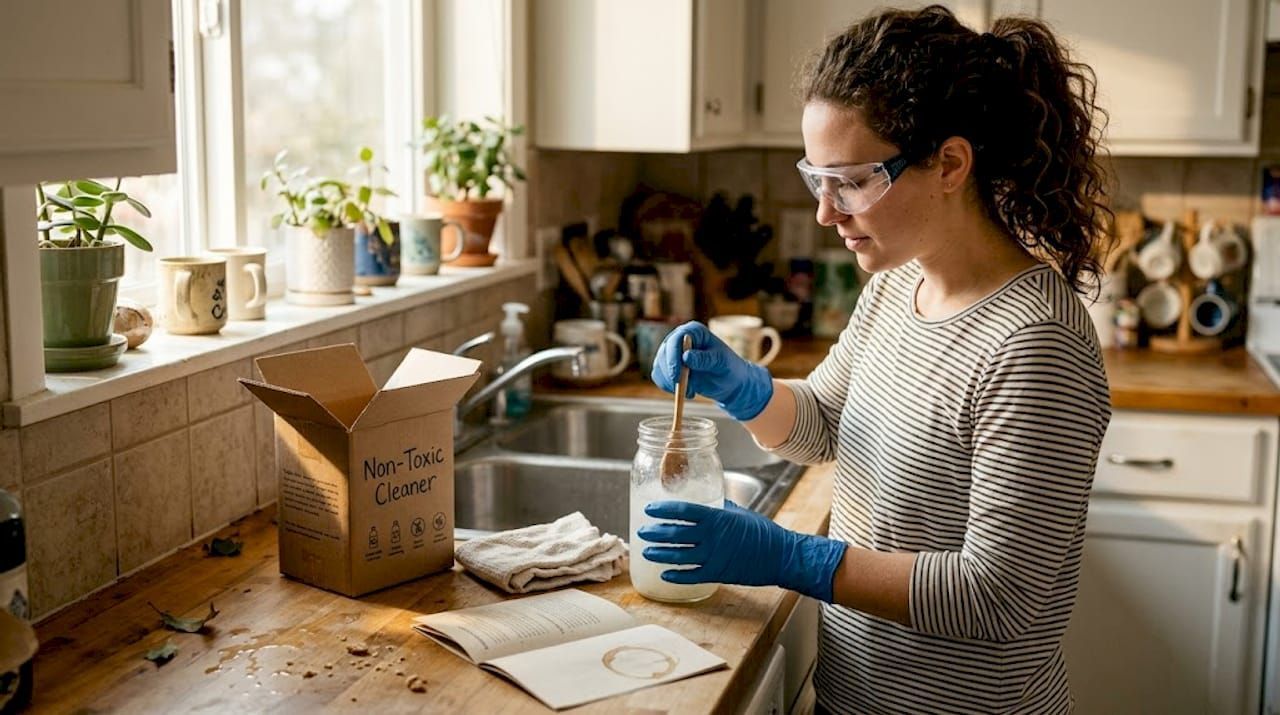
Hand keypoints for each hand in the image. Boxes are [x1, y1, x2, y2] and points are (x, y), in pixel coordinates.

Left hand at [636, 500, 847, 602]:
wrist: (780, 556)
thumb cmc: (761, 531)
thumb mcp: (739, 512)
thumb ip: (720, 507)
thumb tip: (706, 500)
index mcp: (716, 517)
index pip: (683, 510)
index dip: (663, 509)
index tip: (649, 509)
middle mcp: (712, 536)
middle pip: (676, 533)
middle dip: (655, 532)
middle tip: (642, 531)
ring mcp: (714, 556)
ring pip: (679, 555)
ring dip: (660, 553)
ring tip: (646, 551)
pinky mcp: (718, 573)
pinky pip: (691, 576)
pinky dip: (676, 575)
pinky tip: (664, 574)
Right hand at [649, 321, 773, 420]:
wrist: (729, 382)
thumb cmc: (729, 369)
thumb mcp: (721, 363)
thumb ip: (706, 359)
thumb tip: (686, 356)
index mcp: (694, 331)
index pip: (676, 339)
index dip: (673, 357)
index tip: (677, 376)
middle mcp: (680, 338)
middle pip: (664, 352)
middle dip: (670, 373)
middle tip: (683, 390)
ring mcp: (672, 352)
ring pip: (659, 366)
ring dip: (670, 382)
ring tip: (691, 392)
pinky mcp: (668, 366)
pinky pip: (658, 376)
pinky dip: (667, 387)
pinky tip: (684, 392)